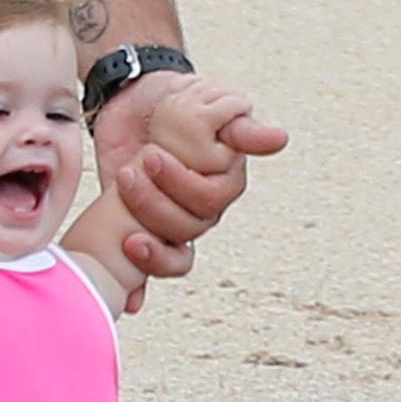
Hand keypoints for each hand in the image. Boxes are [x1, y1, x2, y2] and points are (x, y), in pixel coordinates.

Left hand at [93, 71, 286, 286]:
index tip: (153, 157)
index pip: (210, 202)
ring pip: (171, 252)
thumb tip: (279, 138)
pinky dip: (140, 290)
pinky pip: (148, 272)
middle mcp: (198, 210)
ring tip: (121, 192)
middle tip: (131, 171)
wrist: (134, 100)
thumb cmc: (177, 99)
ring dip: (146, 237)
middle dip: (155, 204)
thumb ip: (239, 126)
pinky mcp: (139, 230)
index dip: (182, 185)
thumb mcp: (206, 102)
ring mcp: (169, 223)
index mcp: (218, 184)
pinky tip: (132, 302)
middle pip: (187, 227)